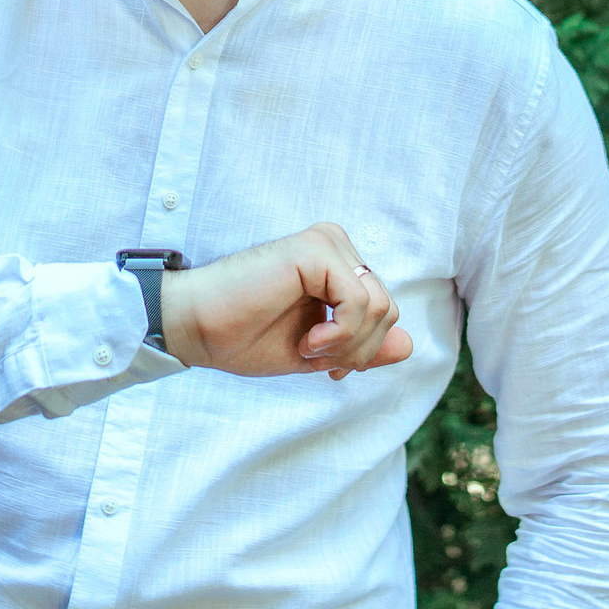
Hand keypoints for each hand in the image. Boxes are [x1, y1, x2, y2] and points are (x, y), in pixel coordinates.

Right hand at [158, 224, 411, 380]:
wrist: (198, 329)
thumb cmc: (245, 337)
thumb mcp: (319, 351)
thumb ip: (362, 346)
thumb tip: (410, 346)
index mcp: (337, 265)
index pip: (384, 311)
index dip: (362, 350)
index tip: (325, 365)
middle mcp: (336, 246)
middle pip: (387, 310)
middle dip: (357, 350)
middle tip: (313, 357)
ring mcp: (327, 243)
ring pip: (380, 307)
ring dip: (347, 345)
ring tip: (308, 347)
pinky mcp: (315, 249)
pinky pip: (359, 302)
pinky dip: (340, 334)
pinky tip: (309, 340)